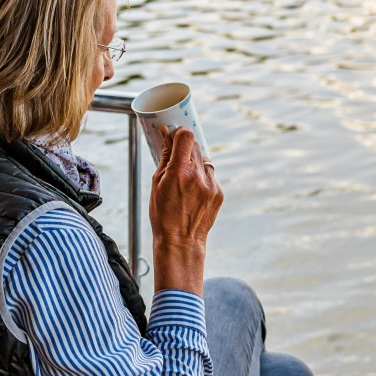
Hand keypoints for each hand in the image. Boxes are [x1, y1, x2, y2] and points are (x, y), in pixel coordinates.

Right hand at [149, 127, 221, 292]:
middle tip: (177, 154)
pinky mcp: (219, 193)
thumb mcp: (156, 184)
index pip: (186, 136)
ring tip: (184, 178)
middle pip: (196, 145)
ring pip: (205, 160)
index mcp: (179, 172)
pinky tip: (192, 192)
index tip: (174, 136)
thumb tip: (166, 136)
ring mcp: (211, 185)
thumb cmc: (163, 214)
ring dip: (195, 162)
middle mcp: (198, 176)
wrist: (180, 242)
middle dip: (186, 147)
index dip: (180, 133)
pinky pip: (210, 176)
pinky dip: (202, 178)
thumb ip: (164, 157)